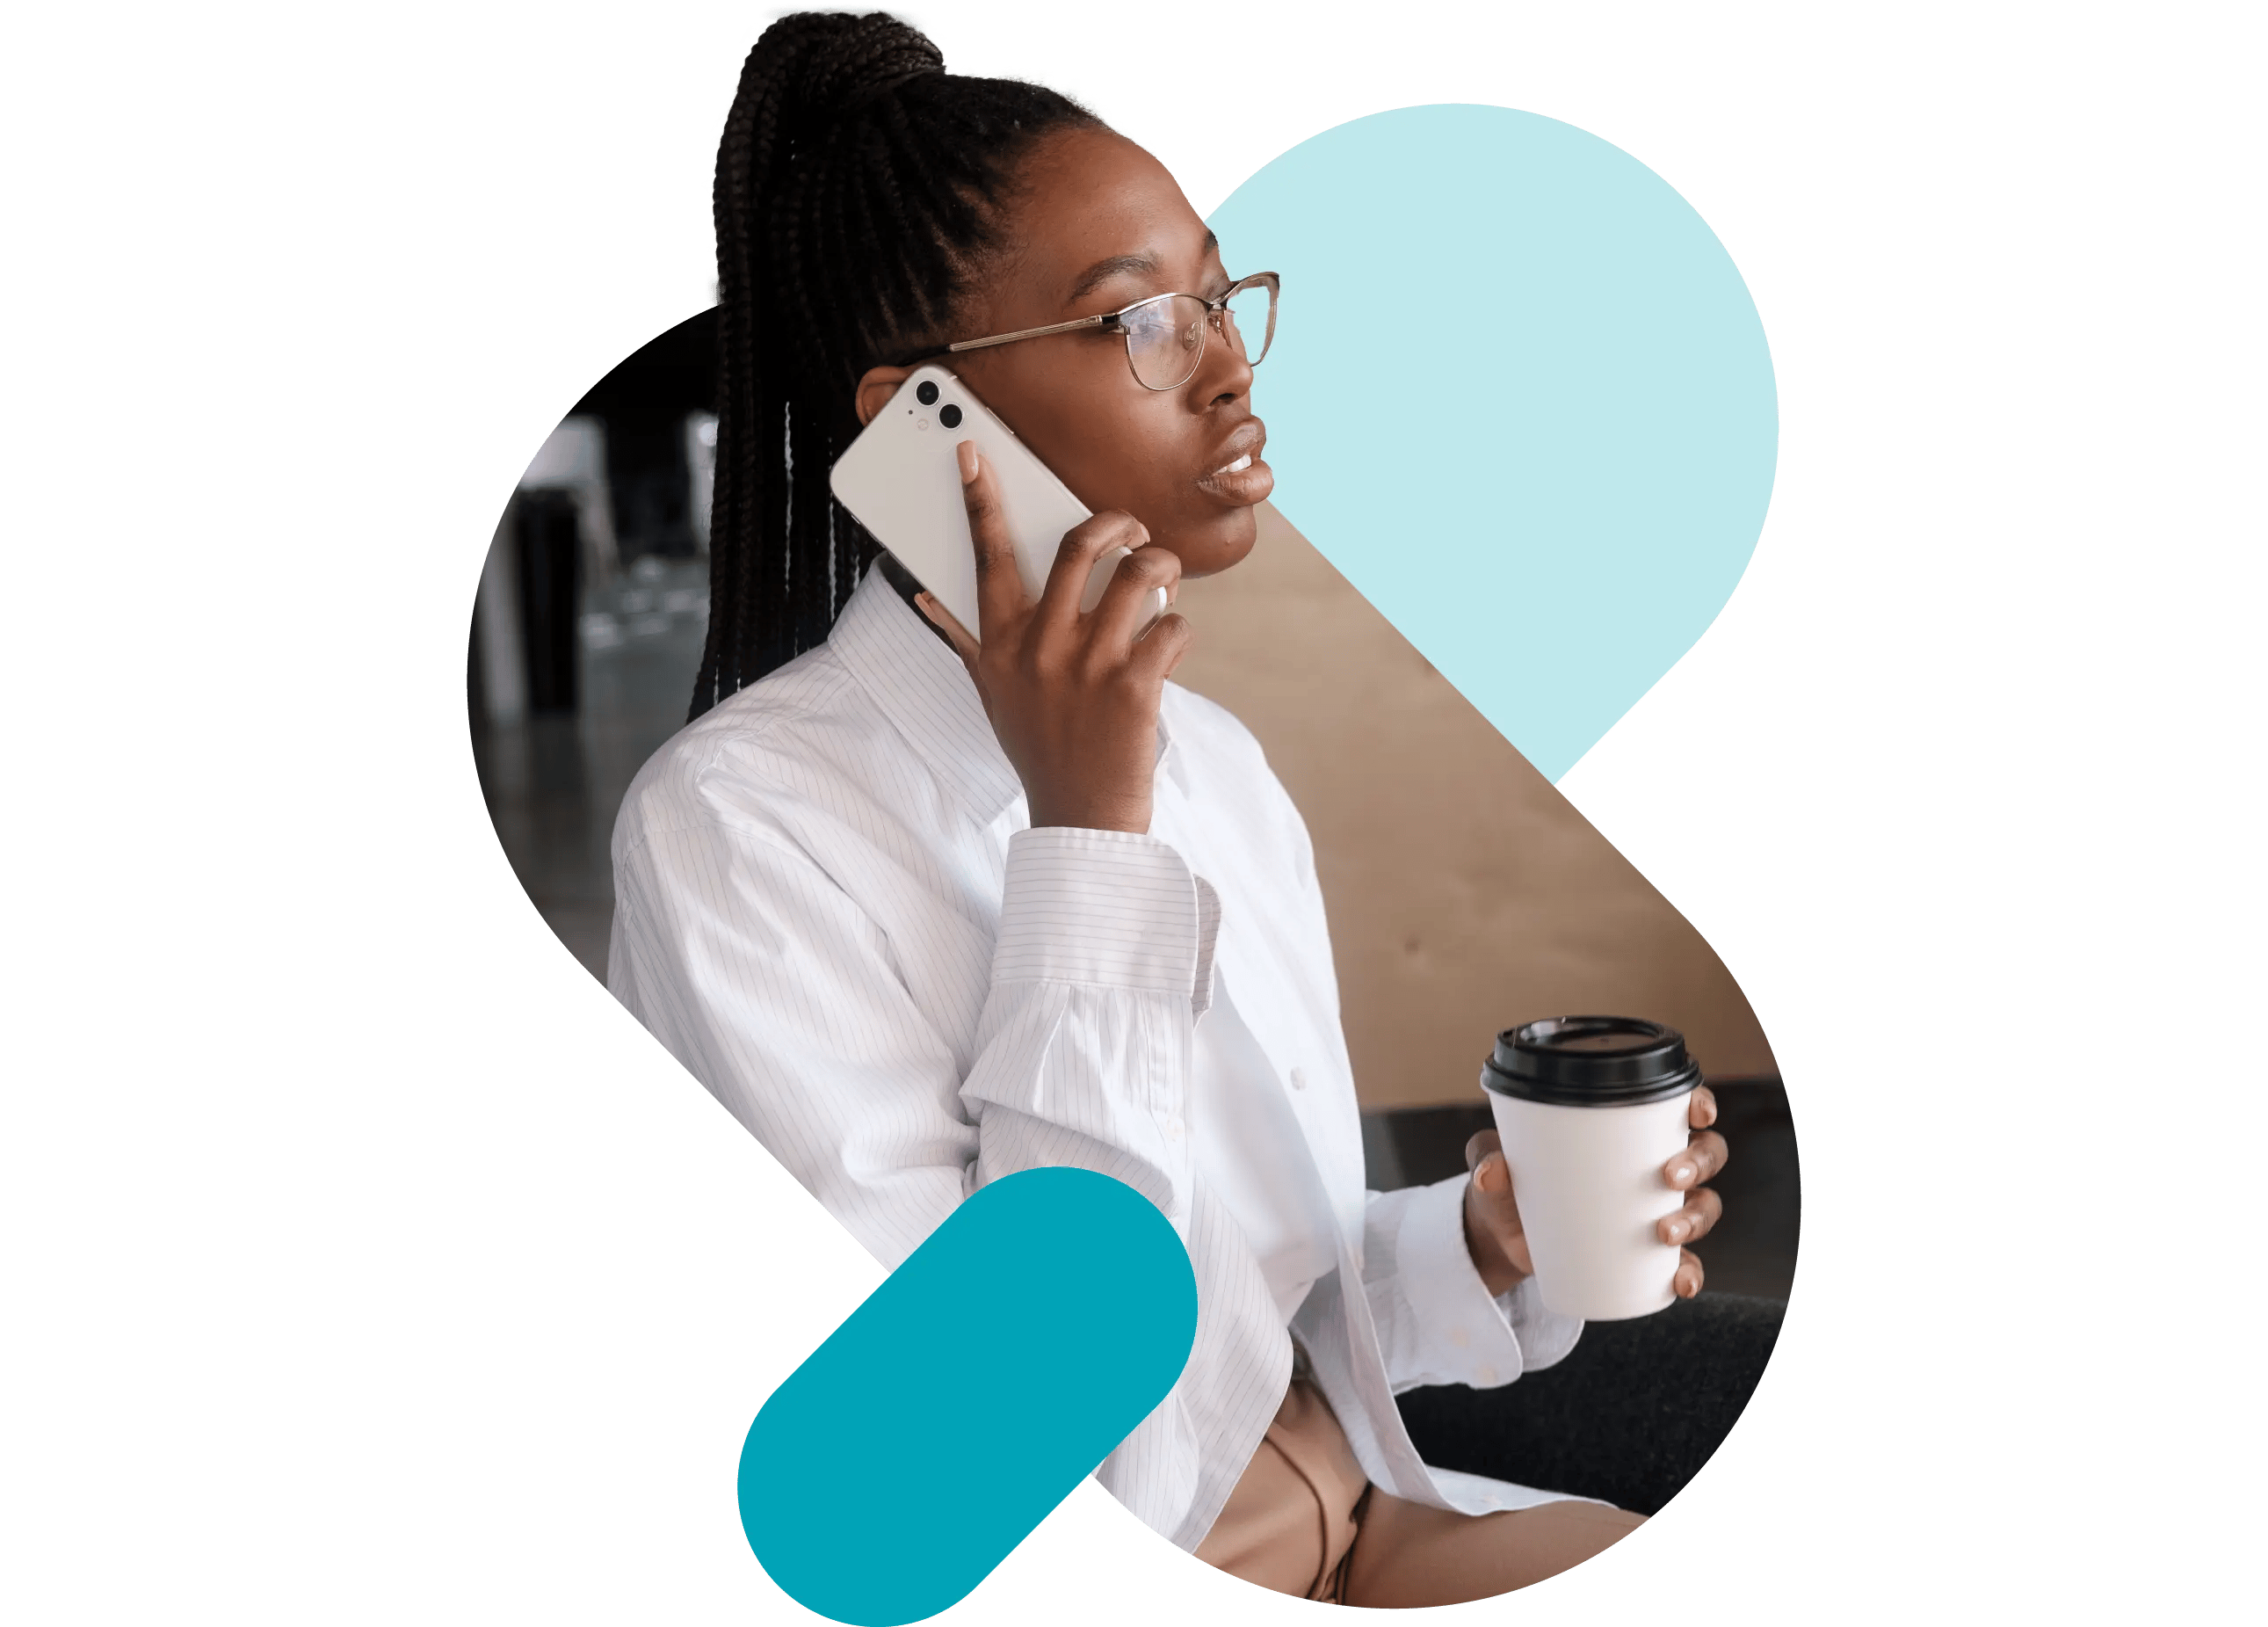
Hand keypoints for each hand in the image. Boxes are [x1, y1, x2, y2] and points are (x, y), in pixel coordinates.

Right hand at [915, 440, 1193, 833]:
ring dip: (1161, 566)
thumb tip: (925, 597)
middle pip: (1079, 546)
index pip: (987, 557)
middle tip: (1129, 530)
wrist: (1080, 817)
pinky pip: (1172, 625)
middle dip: (1114, 523)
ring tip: (1161, 580)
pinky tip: (1169, 648)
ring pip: (1139, 574)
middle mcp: (1040, 648)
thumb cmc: (1039, 749)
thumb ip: (967, 641)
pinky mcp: (1135, 686)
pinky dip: (1179, 628)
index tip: (972, 455)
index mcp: (1001, 645)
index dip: (979, 501)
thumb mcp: (992, 695)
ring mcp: (1088, 665)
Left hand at [1462, 1085, 1729, 1299]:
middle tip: (1670, 1176)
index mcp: (1627, 1130)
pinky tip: (1683, 1283)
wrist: (1502, 1236)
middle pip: (1705, 1155)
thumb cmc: (1509, 1181)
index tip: (1697, 1114)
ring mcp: (1656, 1210)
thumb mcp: (1495, 1162)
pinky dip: (1690, 1273)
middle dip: (1698, 1163)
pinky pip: (1684, 1263)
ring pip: (1702, 1206)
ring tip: (1666, 1232)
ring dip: (1696, 1218)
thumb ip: (1488, 1157)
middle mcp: (1654, 1166)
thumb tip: (1490, 1173)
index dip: (1699, 1105)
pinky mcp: (1647, 1255)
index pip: (1679, 1108)